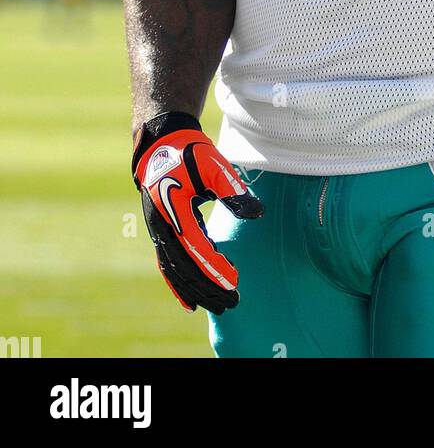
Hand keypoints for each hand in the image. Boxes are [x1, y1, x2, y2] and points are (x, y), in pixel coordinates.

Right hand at [133, 111, 263, 314]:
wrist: (161, 143)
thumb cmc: (190, 154)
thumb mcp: (214, 166)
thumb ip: (233, 191)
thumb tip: (257, 213)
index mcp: (173, 210)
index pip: (196, 247)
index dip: (214, 266)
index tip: (234, 280)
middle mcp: (161, 226)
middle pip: (184, 267)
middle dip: (207, 287)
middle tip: (231, 303)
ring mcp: (158, 231)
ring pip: (174, 271)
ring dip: (194, 291)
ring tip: (217, 306)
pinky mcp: (160, 233)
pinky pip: (167, 266)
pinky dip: (178, 286)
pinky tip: (191, 302)